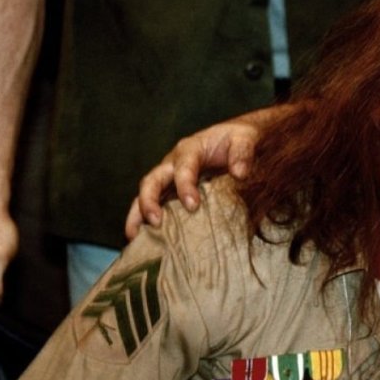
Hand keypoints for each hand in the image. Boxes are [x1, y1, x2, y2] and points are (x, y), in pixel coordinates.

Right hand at [124, 116, 260, 239]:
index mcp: (190, 149)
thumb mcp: (245, 139)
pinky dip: (145, 220)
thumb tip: (240, 173)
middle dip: (149, 201)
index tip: (193, 206)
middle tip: (156, 223)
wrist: (235, 139)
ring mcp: (169, 178)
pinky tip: (145, 241)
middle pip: (153, 180)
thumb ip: (243, 153)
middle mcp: (173, 163)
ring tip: (134, 238)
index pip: (183, 167)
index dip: (185, 186)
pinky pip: (155, 204)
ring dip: (138, 215)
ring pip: (146, 194)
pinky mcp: (171, 191)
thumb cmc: (238, 139)